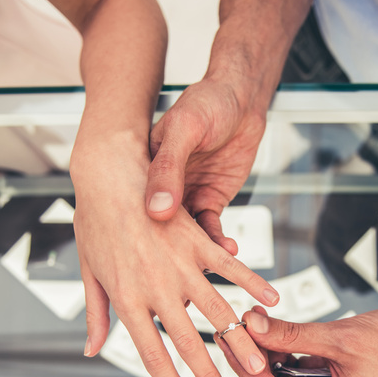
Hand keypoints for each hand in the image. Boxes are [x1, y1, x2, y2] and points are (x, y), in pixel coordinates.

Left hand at [73, 156, 278, 376]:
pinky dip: (254, 284)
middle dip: (208, 374)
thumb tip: (91, 349)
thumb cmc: (94, 218)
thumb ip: (95, 314)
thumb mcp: (89, 272)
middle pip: (188, 341)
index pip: (151, 353)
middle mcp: (157, 287)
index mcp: (127, 298)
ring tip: (257, 362)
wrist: (109, 170)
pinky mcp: (197, 240)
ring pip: (217, 311)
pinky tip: (271, 299)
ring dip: (239, 341)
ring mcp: (180, 264)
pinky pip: (231, 267)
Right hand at [146, 79, 266, 252]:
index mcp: (147, 168)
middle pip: (159, 228)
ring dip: (196, 253)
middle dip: (164, 255)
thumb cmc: (207, 103)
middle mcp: (164, 186)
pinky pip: (210, 227)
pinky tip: (226, 250)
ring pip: (186, 234)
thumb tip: (158, 209)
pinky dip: (217, 241)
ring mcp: (187, 194)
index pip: (135, 207)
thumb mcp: (184, 130)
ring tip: (206, 268)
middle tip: (169, 278)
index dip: (136, 234)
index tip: (138, 257)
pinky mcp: (210, 199)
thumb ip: (170, 168)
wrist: (242, 99)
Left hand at [216, 306, 377, 376]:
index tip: (230, 341)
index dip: (248, 367)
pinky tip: (269, 330)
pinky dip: (280, 353)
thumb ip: (291, 334)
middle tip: (232, 328)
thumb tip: (252, 325)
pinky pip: (292, 373)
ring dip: (265, 353)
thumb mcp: (336, 338)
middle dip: (252, 358)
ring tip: (251, 323)